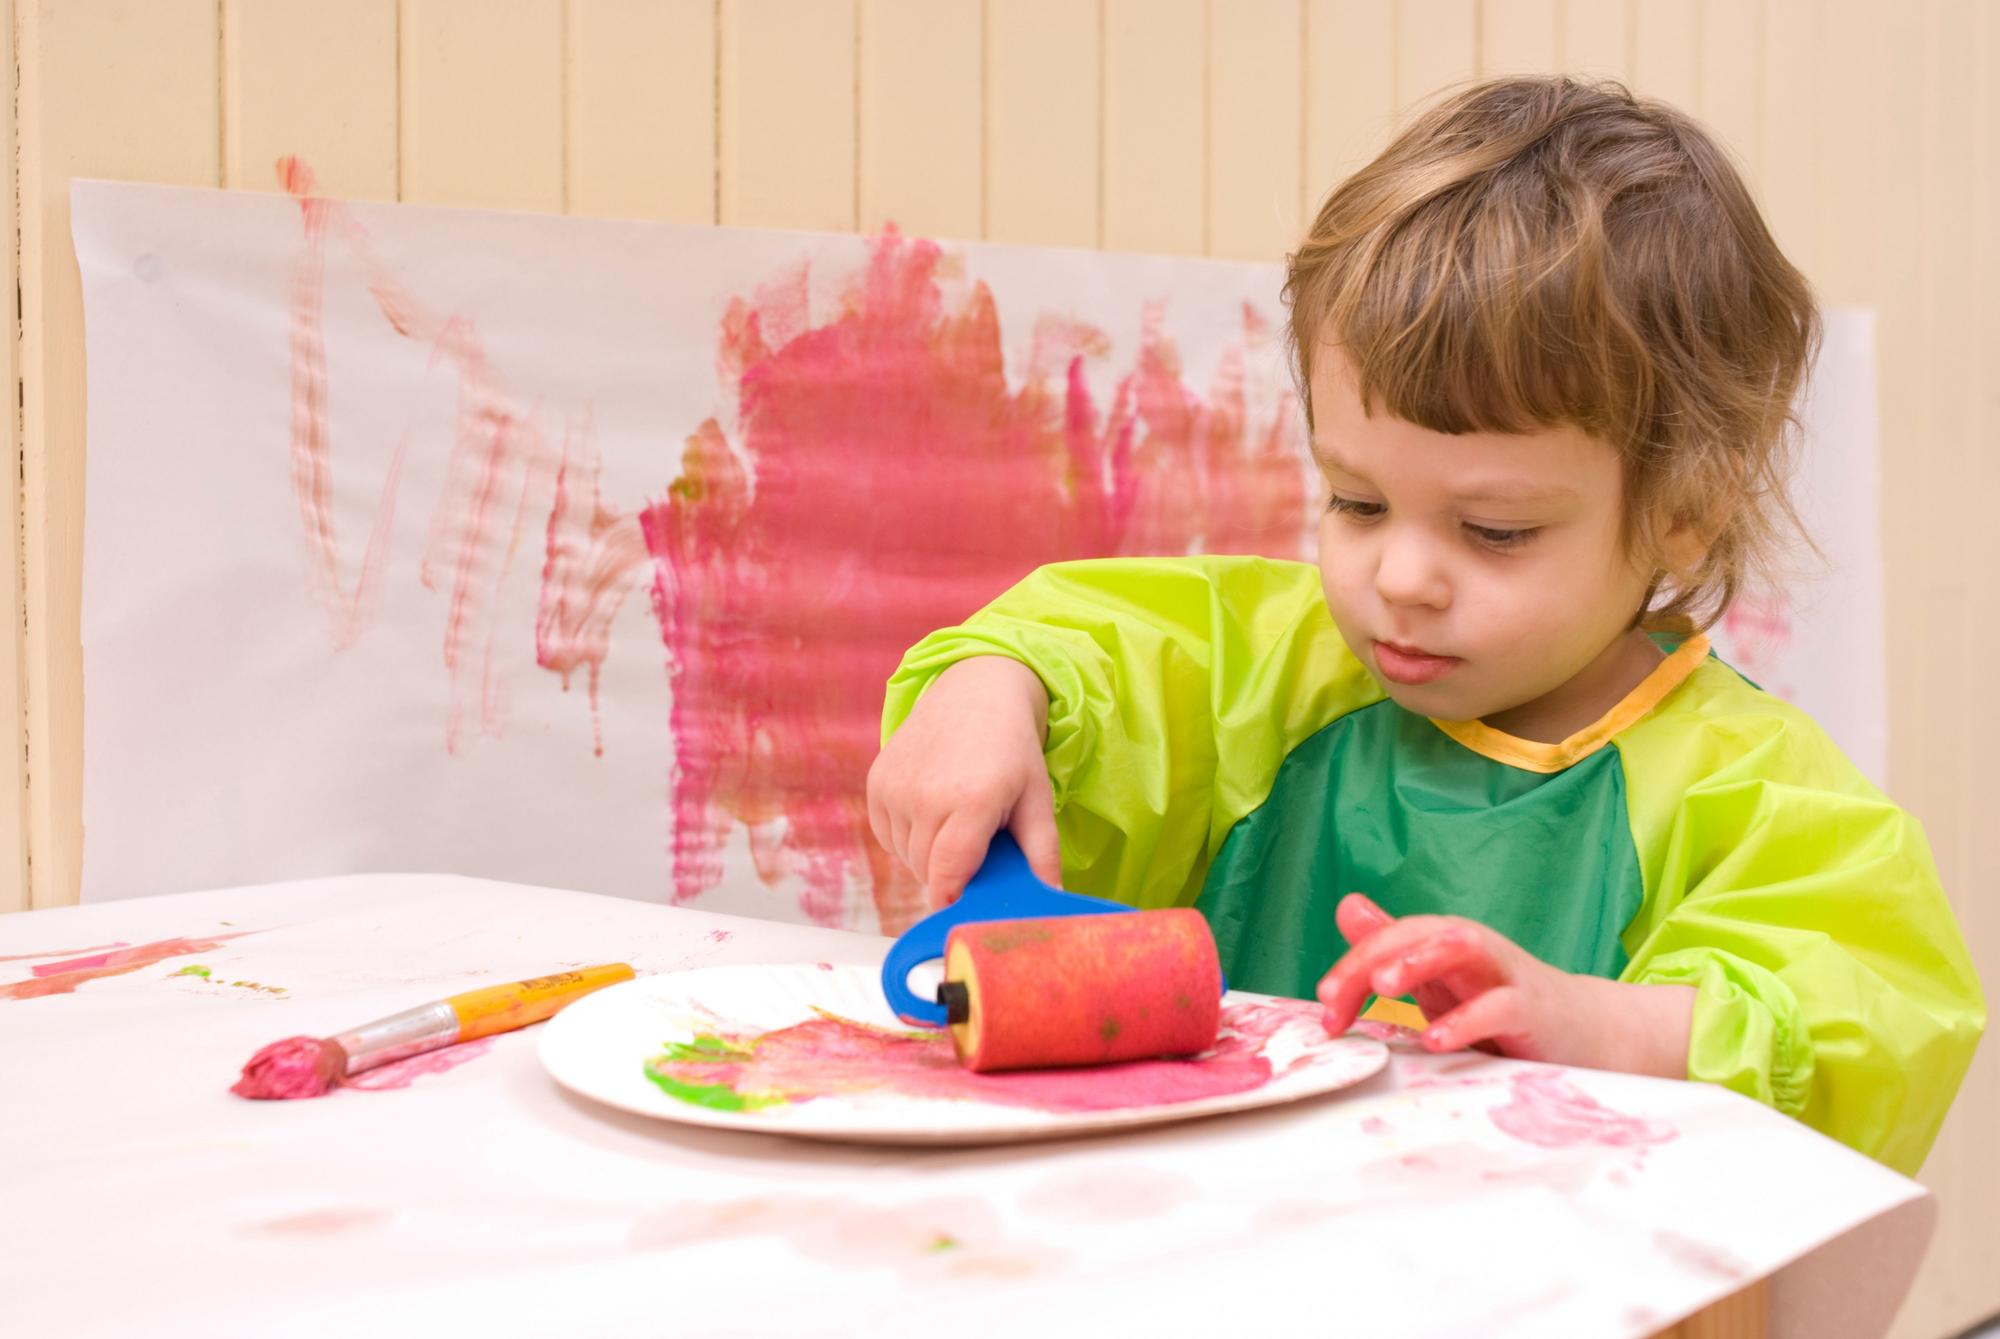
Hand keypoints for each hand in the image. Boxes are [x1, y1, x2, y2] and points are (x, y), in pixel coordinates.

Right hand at [866, 657, 1060, 908]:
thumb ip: (1043, 856)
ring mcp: (895, 787)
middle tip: (975, 846)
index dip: (952, 900)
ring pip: (905, 855)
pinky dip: (907, 836)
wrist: (976, 692)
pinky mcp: (876, 782)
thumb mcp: (1038, 799)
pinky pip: (887, 835)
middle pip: (927, 870)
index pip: (947, 876)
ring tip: (954, 822)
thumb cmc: (1013, 751)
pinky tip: (931, 810)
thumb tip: (1053, 904)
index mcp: (971, 801)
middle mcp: (925, 795)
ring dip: (927, 854)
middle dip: (949, 873)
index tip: (962, 906)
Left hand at [1316, 894, 1694, 1077]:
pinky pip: (1501, 1007)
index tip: (1322, 1011)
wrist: (1590, 1035)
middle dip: (1370, 958)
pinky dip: (1467, 1020)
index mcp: (1444, 944)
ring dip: (1417, 961)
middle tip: (1331, 994)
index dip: (1349, 969)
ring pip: (1461, 948)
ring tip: (1381, 987)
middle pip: (1418, 932)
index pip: (1388, 941)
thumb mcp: (1441, 979)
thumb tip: (1347, 906)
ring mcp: (1506, 975)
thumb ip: (1395, 948)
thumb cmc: (1505, 1007)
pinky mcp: (1535, 1009)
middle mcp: (1473, 949)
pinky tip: (1435, 1039)